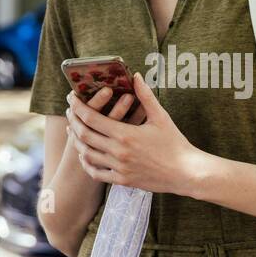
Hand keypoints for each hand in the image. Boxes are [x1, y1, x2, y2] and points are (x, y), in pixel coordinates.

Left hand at [64, 72, 206, 192]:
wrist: (185, 172)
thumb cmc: (175, 143)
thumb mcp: (161, 117)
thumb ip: (145, 96)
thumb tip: (136, 76)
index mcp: (125, 134)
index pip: (91, 118)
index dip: (78, 107)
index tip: (72, 98)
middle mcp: (118, 152)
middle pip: (84, 135)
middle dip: (73, 121)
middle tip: (70, 112)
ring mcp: (119, 168)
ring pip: (87, 154)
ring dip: (77, 141)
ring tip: (74, 131)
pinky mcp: (122, 180)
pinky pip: (97, 173)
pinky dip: (87, 163)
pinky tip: (85, 155)